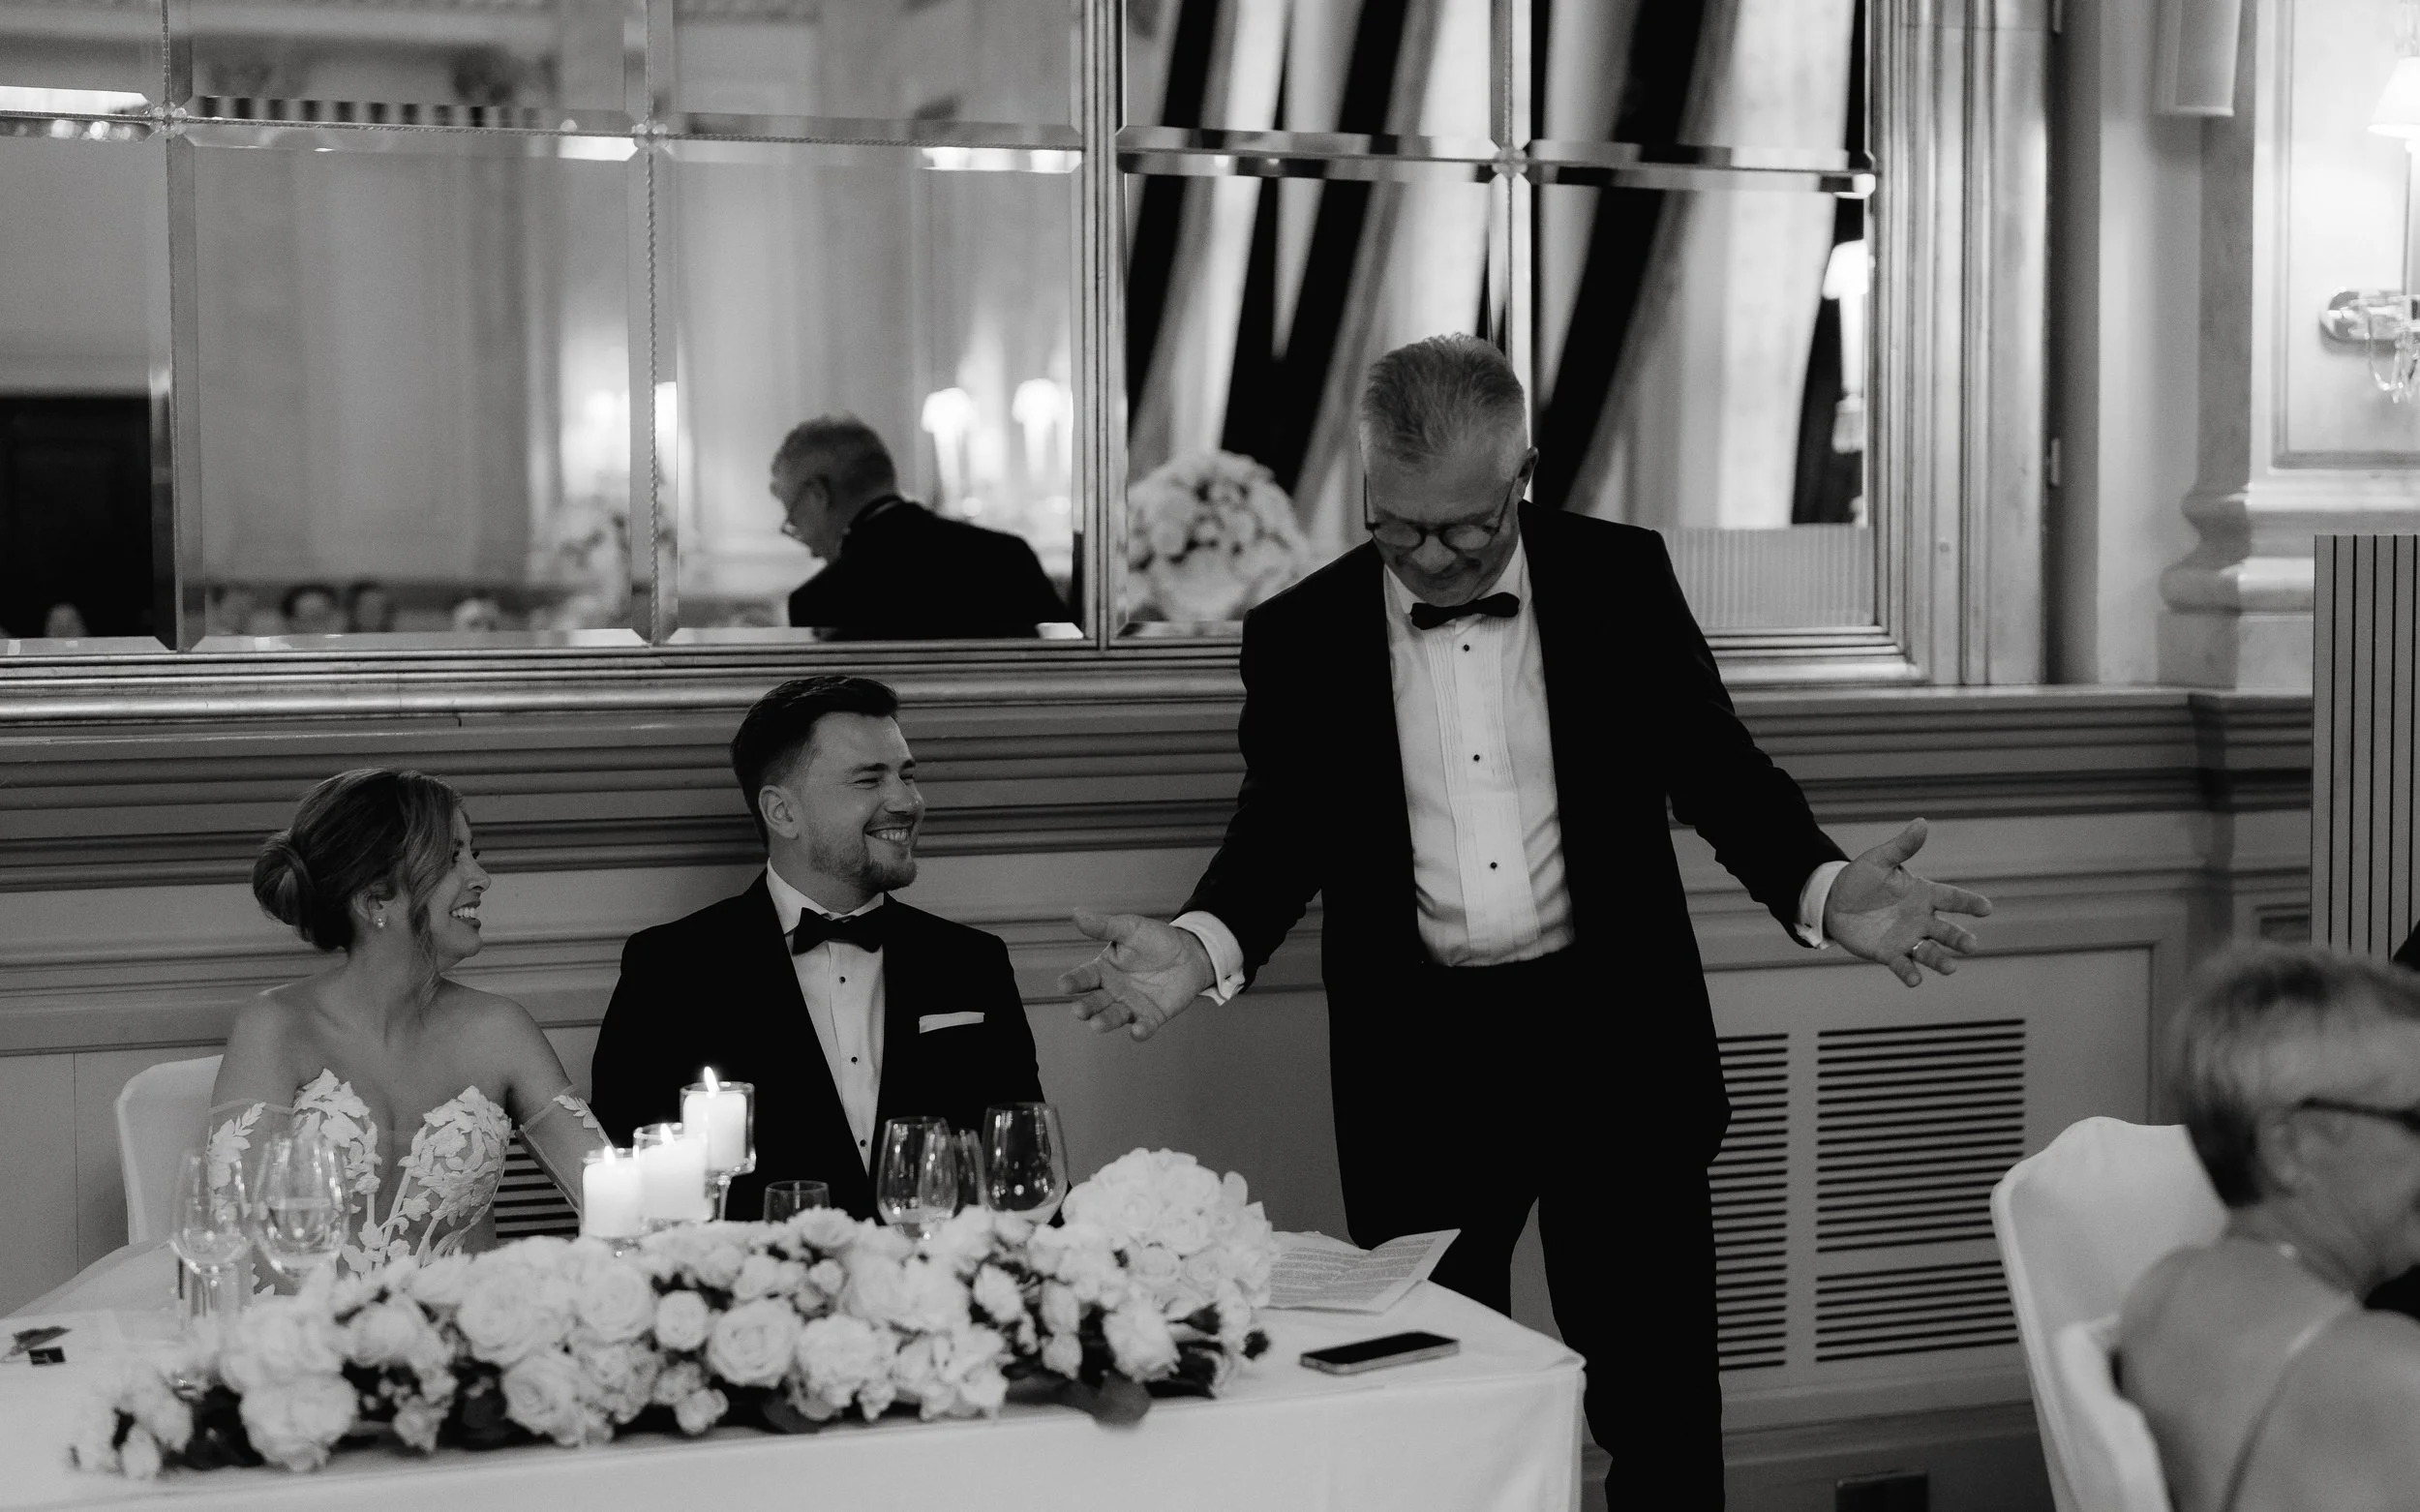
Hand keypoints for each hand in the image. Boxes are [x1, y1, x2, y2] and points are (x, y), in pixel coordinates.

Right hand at [1056, 909, 1216, 1040]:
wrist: (1189, 953)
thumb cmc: (1154, 939)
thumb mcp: (1129, 928)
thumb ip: (1104, 926)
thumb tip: (1077, 913)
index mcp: (1103, 970)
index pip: (1083, 977)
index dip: (1073, 981)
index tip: (1063, 985)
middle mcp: (1112, 991)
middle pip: (1094, 1002)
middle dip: (1085, 1007)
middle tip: (1079, 1011)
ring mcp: (1131, 1006)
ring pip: (1114, 1016)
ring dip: (1105, 1021)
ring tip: (1097, 1024)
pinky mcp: (1151, 1017)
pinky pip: (1144, 1027)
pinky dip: (1140, 1031)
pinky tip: (1137, 1031)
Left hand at [1823, 819, 1992, 987]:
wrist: (1834, 901)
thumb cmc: (1861, 878)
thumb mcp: (1880, 860)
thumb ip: (1902, 847)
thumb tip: (1922, 823)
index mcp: (1924, 894)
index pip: (1952, 898)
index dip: (1970, 903)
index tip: (1987, 908)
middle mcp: (1922, 919)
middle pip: (1947, 930)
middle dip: (1959, 938)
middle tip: (1972, 945)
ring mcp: (1907, 938)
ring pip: (1930, 952)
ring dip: (1941, 960)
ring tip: (1951, 968)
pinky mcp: (1890, 953)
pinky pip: (1903, 965)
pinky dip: (1910, 973)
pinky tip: (1916, 980)